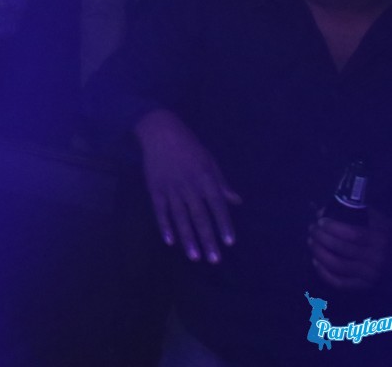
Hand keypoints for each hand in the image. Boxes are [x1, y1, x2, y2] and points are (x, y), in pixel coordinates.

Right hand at [135, 109, 241, 263]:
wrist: (161, 132)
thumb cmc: (189, 147)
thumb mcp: (210, 161)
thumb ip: (221, 183)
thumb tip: (236, 201)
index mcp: (205, 178)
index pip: (217, 205)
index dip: (224, 224)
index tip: (229, 243)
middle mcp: (189, 185)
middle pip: (199, 216)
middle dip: (207, 239)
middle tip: (214, 259)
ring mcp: (170, 188)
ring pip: (180, 217)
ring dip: (187, 238)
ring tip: (194, 257)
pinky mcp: (155, 188)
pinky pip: (160, 210)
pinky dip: (164, 225)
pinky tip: (170, 241)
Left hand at [309, 210, 391, 289]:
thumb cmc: (388, 237)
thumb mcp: (379, 220)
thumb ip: (354, 213)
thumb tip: (322, 211)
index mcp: (381, 240)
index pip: (353, 234)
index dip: (333, 227)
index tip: (320, 221)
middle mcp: (377, 259)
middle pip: (342, 249)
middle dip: (321, 237)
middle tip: (312, 229)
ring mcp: (371, 276)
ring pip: (337, 265)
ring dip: (319, 252)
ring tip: (311, 241)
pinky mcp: (364, 287)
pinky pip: (339, 282)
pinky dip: (323, 272)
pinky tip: (316, 261)